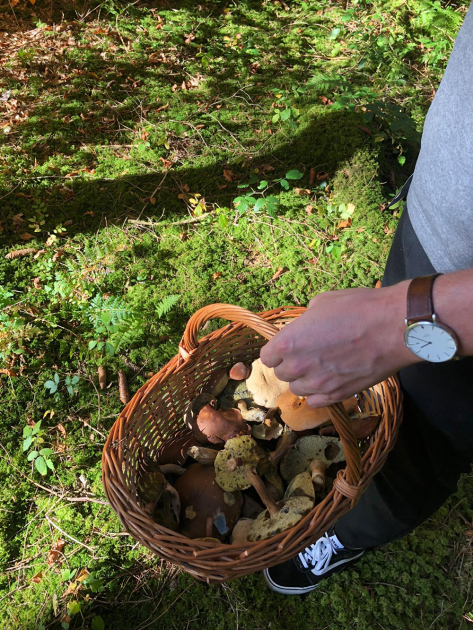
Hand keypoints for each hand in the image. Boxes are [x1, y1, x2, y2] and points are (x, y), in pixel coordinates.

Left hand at [260, 281, 418, 407]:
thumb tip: (303, 329)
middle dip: (291, 364)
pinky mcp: (338, 395)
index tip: (287, 346)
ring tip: (320, 367)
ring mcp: (318, 384)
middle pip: (281, 374)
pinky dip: (319, 394)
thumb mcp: (322, 303)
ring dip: (304, 379)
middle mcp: (299, 366)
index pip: (267, 357)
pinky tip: (329, 381)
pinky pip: (315, 402)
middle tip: (307, 353)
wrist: (394, 327)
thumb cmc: (359, 308)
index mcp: (289, 342)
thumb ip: (304, 322)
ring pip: (297, 389)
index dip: (276, 350)